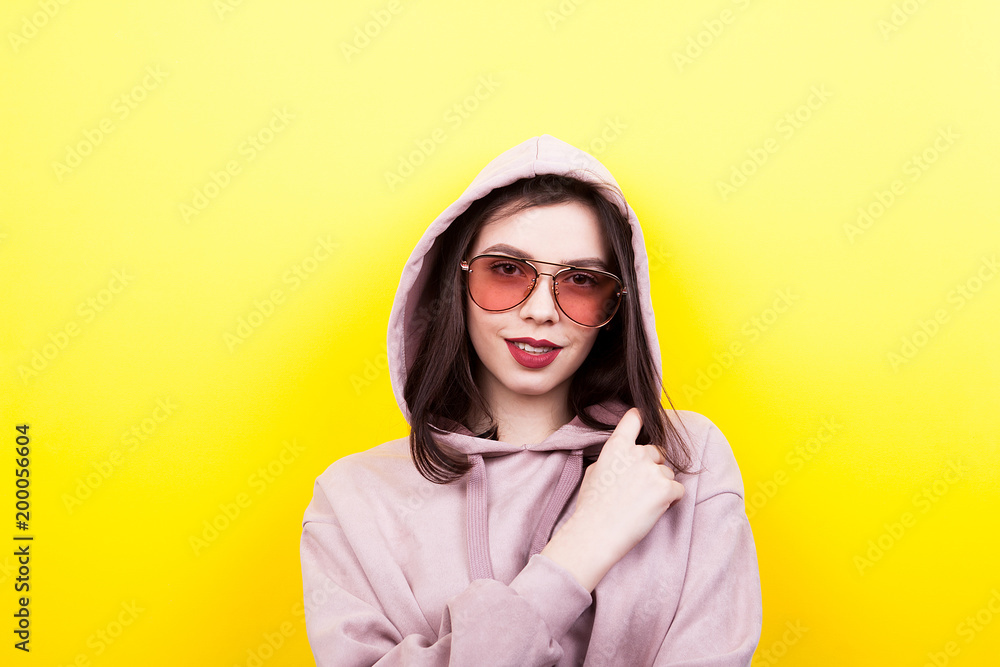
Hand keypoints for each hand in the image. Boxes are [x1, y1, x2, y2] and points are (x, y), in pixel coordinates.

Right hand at [540, 408, 684, 590]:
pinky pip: (678, 490)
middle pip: (657, 452)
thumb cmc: (591, 506)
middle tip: (639, 488)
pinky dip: (670, 500)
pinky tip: (654, 510)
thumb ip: (612, 458)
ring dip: (661, 486)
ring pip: (667, 473)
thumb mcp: (594, 472)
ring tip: (642, 503)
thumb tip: (623, 457)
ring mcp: (653, 470)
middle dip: (653, 466)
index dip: (641, 418)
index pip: (634, 418)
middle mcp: (637, 453)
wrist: (596, 533)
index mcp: (616, 446)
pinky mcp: (666, 489)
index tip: (644, 418)